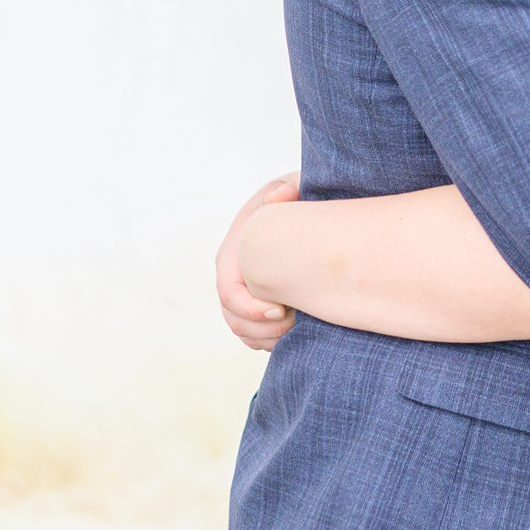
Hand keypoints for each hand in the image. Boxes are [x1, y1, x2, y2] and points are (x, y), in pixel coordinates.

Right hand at [217, 172, 300, 351]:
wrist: (300, 208)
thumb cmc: (295, 200)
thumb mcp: (289, 188)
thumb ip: (284, 191)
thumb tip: (282, 194)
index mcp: (234, 252)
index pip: (229, 292)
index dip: (251, 308)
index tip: (283, 311)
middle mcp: (232, 275)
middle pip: (234, 319)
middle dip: (264, 329)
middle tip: (296, 324)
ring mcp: (242, 292)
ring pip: (244, 330)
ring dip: (269, 338)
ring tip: (299, 329)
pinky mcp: (254, 305)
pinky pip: (254, 335)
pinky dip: (271, 341)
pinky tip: (296, 335)